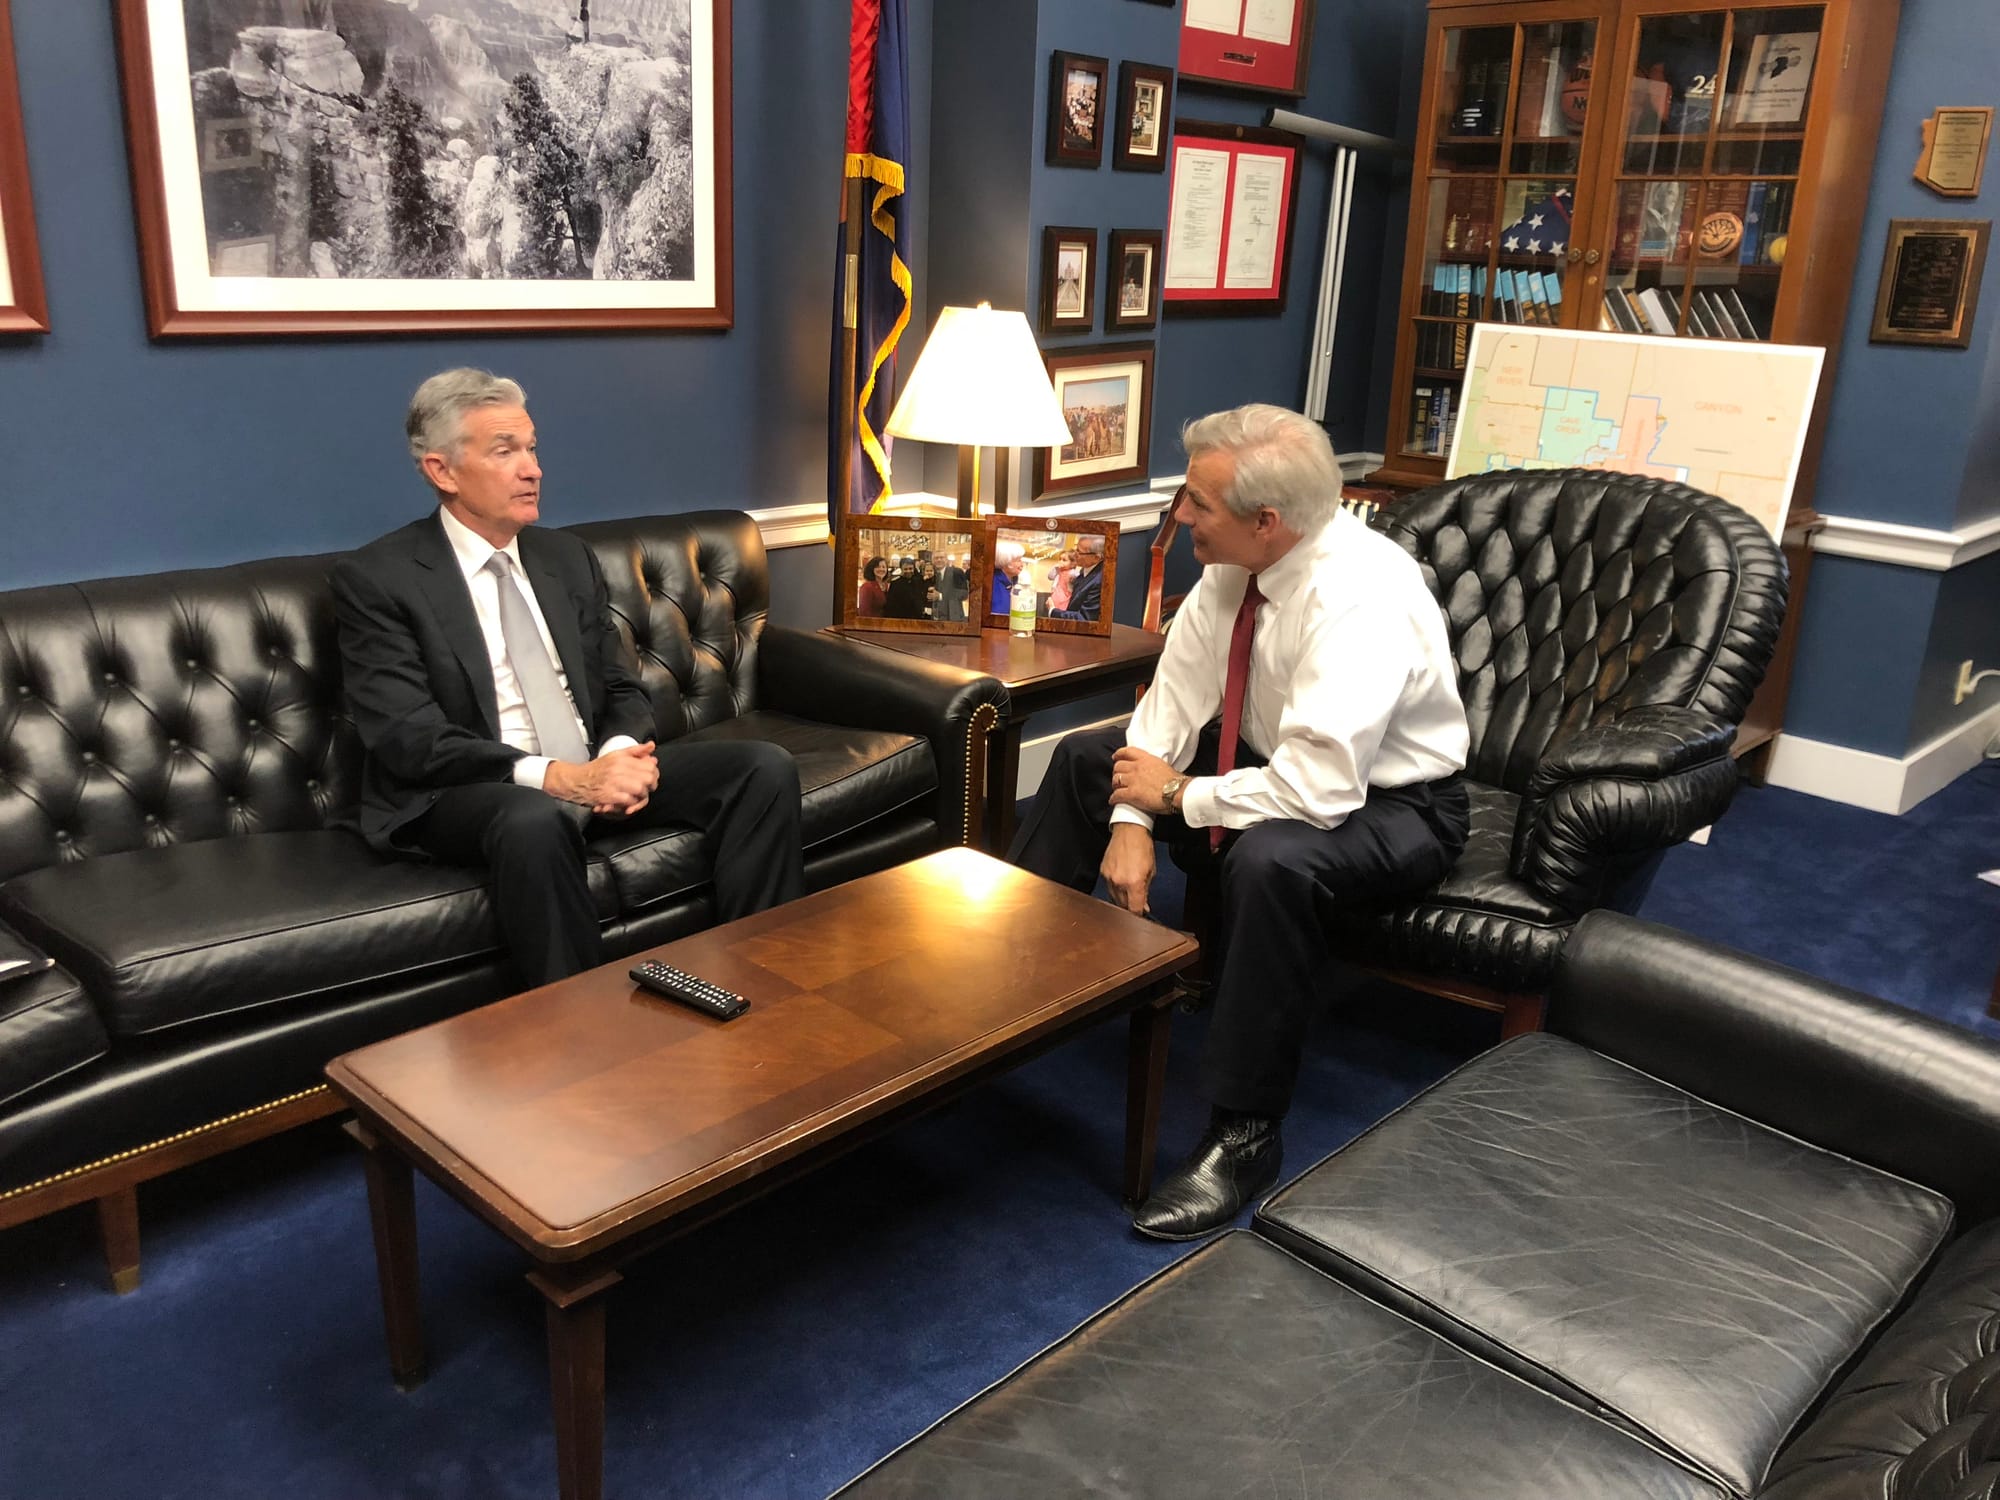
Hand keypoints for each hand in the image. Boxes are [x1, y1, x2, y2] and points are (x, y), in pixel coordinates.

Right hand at [544, 741, 658, 815]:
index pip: (649, 765)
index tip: (650, 777)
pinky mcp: (609, 795)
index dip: (654, 773)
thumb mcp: (615, 755)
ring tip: (636, 796)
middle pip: (648, 778)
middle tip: (646, 789)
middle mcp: (618, 768)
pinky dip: (631, 804)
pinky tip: (627, 802)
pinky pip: (629, 801)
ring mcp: (614, 782)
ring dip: (641, 796)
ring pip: (641, 790)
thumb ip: (635, 751)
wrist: (576, 781)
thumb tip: (651, 746)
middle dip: (650, 786)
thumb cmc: (596, 770)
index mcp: (621, 758)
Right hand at [1101, 825, 1155, 915]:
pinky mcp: (1103, 871)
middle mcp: (1119, 882)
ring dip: (1122, 898)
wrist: (1129, 830)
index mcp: (1134, 882)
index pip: (1134, 908)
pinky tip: (1121, 881)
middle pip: (1122, 905)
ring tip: (1129, 890)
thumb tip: (1144, 905)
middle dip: (1130, 906)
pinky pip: (1109, 886)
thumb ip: (1146, 891)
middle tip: (1138, 902)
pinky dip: (1115, 887)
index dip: (1139, 913)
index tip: (1142, 913)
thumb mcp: (1151, 871)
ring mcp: (1109, 877)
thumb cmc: (1143, 847)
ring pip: (1114, 897)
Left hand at [1109, 746, 1181, 816]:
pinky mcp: (1131, 794)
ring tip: (1117, 789)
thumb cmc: (1176, 782)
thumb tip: (1153, 770)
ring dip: (1115, 785)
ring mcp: (1133, 780)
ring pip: (1115, 780)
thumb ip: (1154, 766)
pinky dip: (1114, 798)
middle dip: (1116, 772)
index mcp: (1146, 759)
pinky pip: (1117, 795)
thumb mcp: (1164, 766)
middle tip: (1118, 778)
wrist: (1178, 792)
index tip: (1116, 757)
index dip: (1119, 754)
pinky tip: (1114, 800)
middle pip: (1118, 766)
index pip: (1127, 752)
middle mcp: (1137, 767)